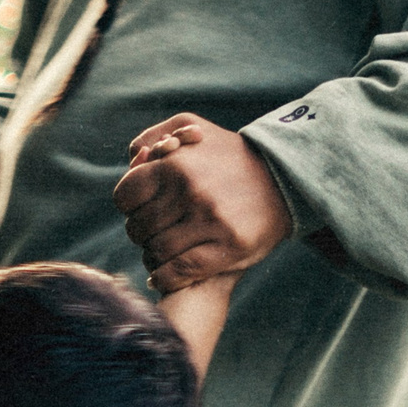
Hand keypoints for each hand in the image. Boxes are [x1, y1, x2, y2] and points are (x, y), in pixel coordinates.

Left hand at [111, 114, 292, 294]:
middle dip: (142, 233)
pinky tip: (166, 273)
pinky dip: (165, 278)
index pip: (124, 197)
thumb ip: (155, 139)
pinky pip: (177, 272)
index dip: (130, 206)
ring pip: (156, 252)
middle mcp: (191, 191)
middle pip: (138, 228)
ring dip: (154, 256)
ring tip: (164, 251)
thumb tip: (133, 160)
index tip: (143, 208)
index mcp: (176, 164)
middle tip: (156, 231)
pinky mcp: (227, 247)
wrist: (283, 180)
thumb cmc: (227, 157)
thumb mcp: (192, 129)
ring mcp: (210, 221)